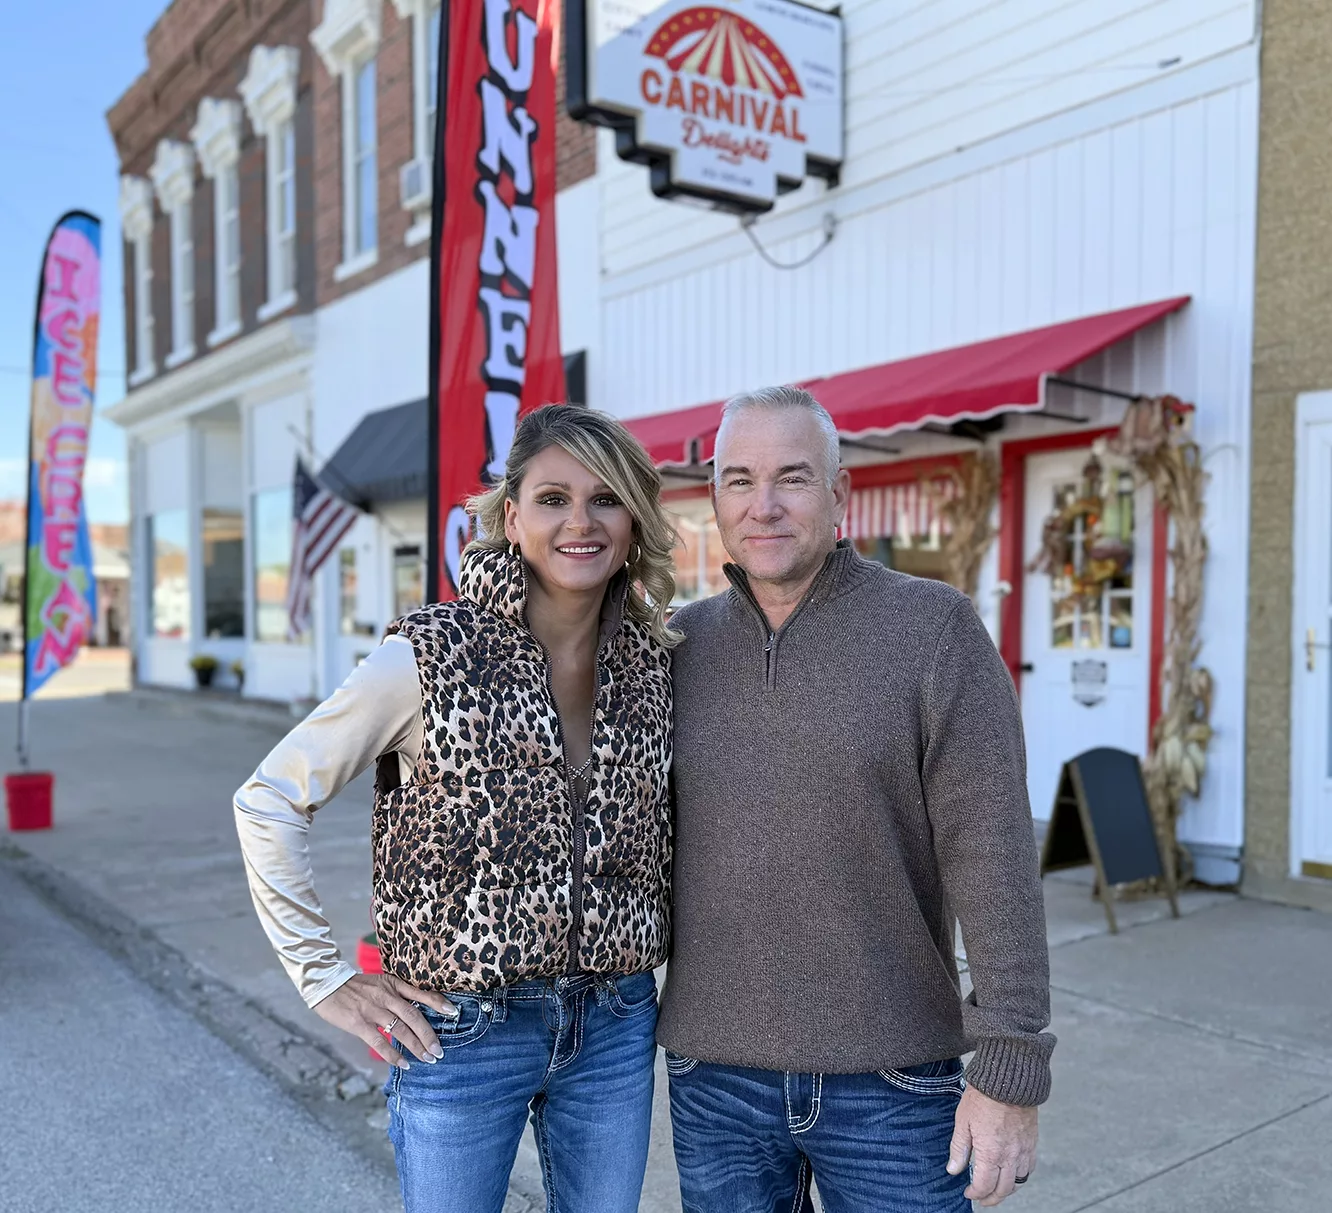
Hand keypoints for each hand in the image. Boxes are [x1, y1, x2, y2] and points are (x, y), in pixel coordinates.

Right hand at [314, 972, 457, 1067]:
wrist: (326, 984)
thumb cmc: (355, 986)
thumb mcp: (380, 983)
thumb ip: (396, 994)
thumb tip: (415, 1010)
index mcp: (393, 984)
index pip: (420, 993)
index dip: (438, 1003)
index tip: (454, 1012)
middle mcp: (386, 995)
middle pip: (414, 1016)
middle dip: (429, 1035)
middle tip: (440, 1051)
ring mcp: (373, 1009)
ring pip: (400, 1030)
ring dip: (416, 1046)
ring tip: (428, 1058)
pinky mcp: (359, 1023)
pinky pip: (379, 1041)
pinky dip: (393, 1054)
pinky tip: (404, 1063)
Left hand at [947, 1085, 1038, 1205]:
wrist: (1008, 1078)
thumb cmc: (983, 1097)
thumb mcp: (963, 1121)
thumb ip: (959, 1149)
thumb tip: (953, 1170)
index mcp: (991, 1153)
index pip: (984, 1186)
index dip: (975, 1193)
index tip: (968, 1192)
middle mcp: (1010, 1156)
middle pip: (1004, 1189)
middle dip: (992, 1198)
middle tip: (982, 1199)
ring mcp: (1024, 1150)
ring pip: (1019, 1181)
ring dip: (1008, 1189)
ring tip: (997, 1189)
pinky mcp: (1032, 1141)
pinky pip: (1030, 1167)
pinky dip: (1022, 1175)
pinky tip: (1014, 1172)